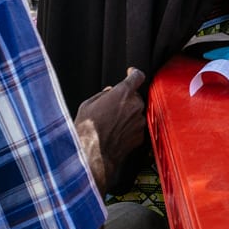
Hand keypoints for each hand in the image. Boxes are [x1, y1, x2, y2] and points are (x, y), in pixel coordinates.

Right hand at [73, 68, 147, 193]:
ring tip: (111, 123)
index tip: (131, 74)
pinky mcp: (140, 135)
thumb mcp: (87, 105)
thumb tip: (109, 93)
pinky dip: (129, 128)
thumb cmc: (87, 130)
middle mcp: (135, 105)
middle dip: (126, 99)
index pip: (137, 76)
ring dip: (128, 115)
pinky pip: (136, 126)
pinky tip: (115, 133)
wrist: (93, 154)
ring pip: (137, 112)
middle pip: (136, 96)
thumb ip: (103, 95)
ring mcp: (139, 121)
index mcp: (122, 93)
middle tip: (111, 108)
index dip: (134, 74)